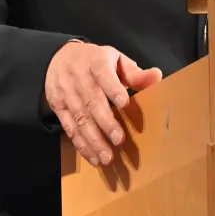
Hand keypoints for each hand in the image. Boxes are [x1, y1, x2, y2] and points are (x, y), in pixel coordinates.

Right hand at [44, 41, 162, 166]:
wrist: (59, 58)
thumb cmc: (95, 61)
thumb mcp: (115, 59)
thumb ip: (134, 72)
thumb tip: (157, 76)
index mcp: (96, 62)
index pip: (104, 74)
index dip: (113, 89)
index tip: (125, 103)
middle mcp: (79, 77)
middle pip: (91, 101)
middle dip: (105, 122)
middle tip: (119, 140)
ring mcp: (66, 93)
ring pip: (80, 118)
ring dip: (93, 140)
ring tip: (107, 157)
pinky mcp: (58, 107)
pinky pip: (69, 127)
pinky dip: (81, 144)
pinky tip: (93, 157)